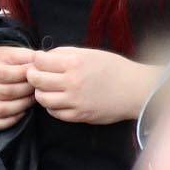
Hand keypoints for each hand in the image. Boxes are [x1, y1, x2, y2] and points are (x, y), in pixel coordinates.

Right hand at [0, 45, 35, 129]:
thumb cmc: (0, 62)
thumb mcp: (10, 53)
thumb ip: (26, 57)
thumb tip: (42, 64)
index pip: (4, 74)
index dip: (24, 76)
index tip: (36, 74)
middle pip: (5, 93)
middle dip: (26, 91)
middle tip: (38, 88)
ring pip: (1, 110)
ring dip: (22, 105)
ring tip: (32, 98)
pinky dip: (12, 120)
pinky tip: (22, 111)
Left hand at [27, 47, 161, 124]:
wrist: (136, 89)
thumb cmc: (113, 68)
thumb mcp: (89, 53)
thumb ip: (64, 53)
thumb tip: (42, 56)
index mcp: (74, 63)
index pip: (39, 61)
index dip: (36, 60)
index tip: (39, 61)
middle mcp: (73, 82)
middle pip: (36, 79)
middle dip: (32, 75)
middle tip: (37, 75)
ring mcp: (76, 101)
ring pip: (42, 98)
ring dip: (40, 92)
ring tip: (47, 88)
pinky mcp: (80, 116)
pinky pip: (55, 113)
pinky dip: (51, 106)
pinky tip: (57, 100)